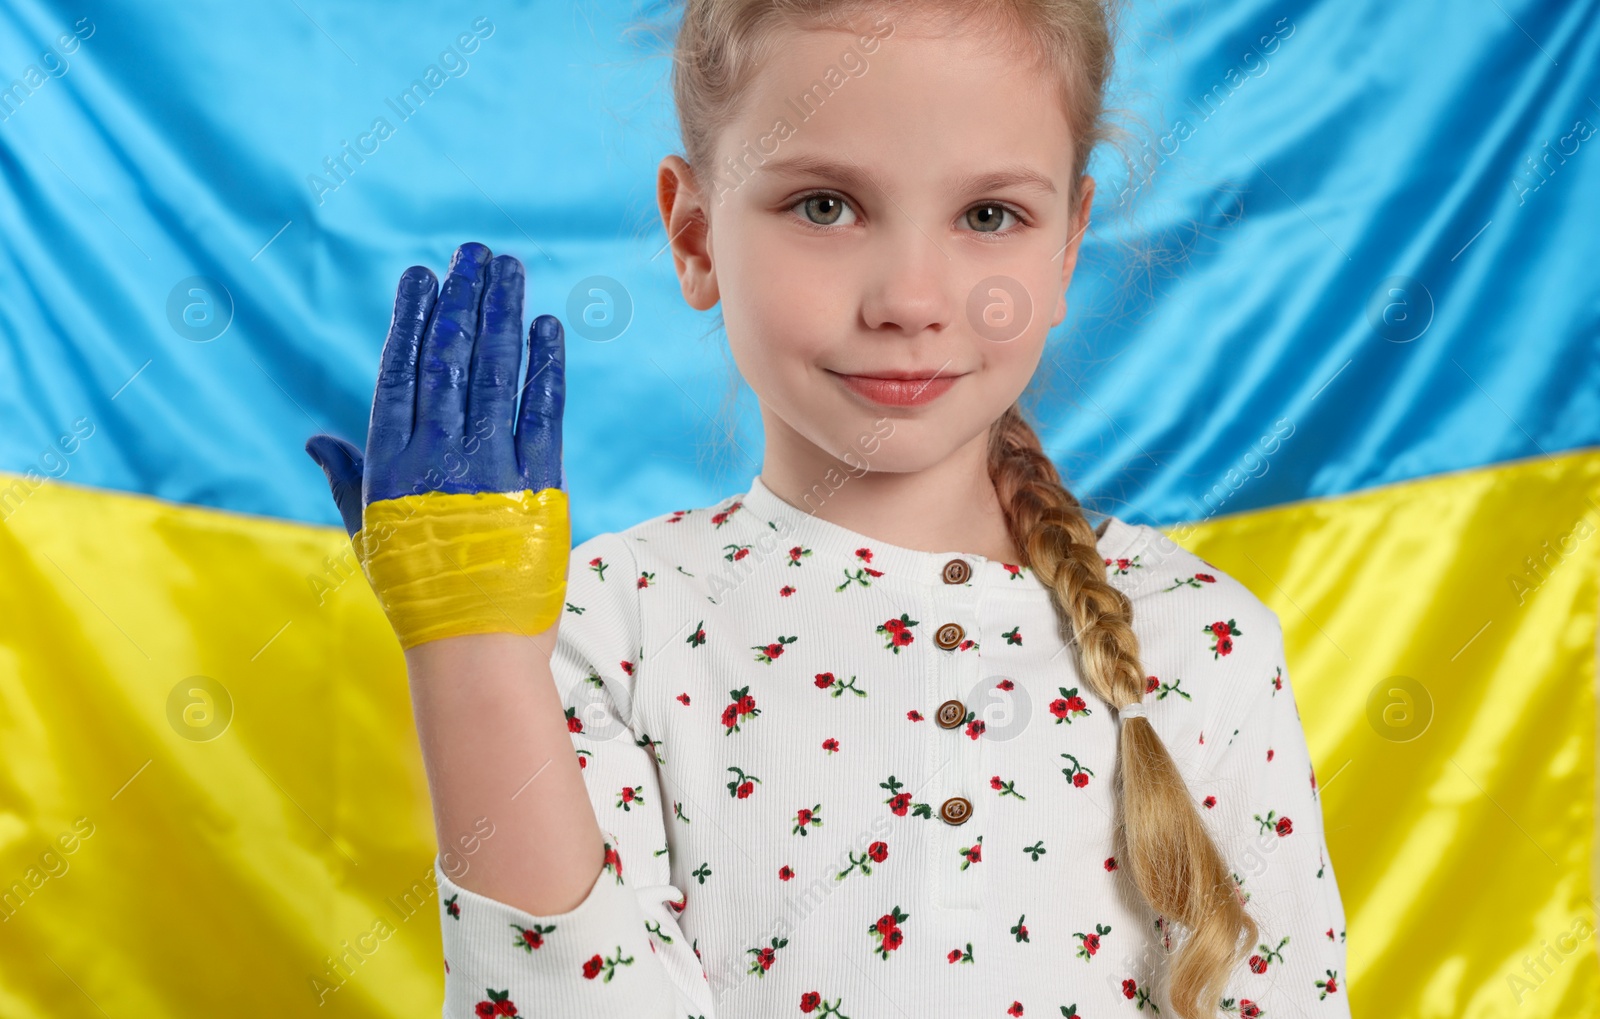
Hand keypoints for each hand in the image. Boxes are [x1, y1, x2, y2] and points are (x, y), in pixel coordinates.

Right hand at [304, 241, 569, 647]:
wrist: (473, 649)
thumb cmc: (418, 594)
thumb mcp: (368, 535)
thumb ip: (347, 479)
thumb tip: (317, 436)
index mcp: (390, 462)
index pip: (400, 371)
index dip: (413, 318)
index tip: (423, 275)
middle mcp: (437, 455)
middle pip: (451, 357)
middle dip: (464, 298)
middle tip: (476, 252)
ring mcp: (489, 467)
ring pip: (496, 372)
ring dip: (505, 314)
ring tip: (511, 269)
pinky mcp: (538, 485)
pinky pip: (544, 412)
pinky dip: (546, 367)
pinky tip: (548, 328)